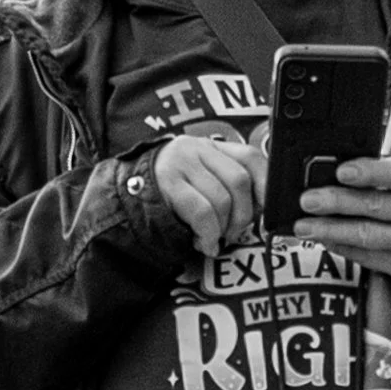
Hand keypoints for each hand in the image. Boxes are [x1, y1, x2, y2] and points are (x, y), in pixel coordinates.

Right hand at [153, 136, 263, 256]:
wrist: (124, 196)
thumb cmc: (172, 195)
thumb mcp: (202, 180)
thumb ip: (227, 185)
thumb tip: (262, 209)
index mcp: (211, 146)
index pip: (251, 157)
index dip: (265, 186)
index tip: (266, 212)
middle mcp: (196, 148)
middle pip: (239, 181)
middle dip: (243, 216)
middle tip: (232, 233)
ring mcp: (180, 164)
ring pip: (222, 200)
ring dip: (222, 229)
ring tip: (212, 238)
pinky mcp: (168, 184)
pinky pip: (202, 212)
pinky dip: (208, 234)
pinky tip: (203, 242)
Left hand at [298, 156, 390, 311]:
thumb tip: (359, 167)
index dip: (370, 172)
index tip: (342, 170)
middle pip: (375, 207)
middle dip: (337, 203)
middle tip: (308, 198)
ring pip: (367, 236)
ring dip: (331, 230)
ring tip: (304, 225)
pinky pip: (368, 256)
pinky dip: (344, 247)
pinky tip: (325, 239)